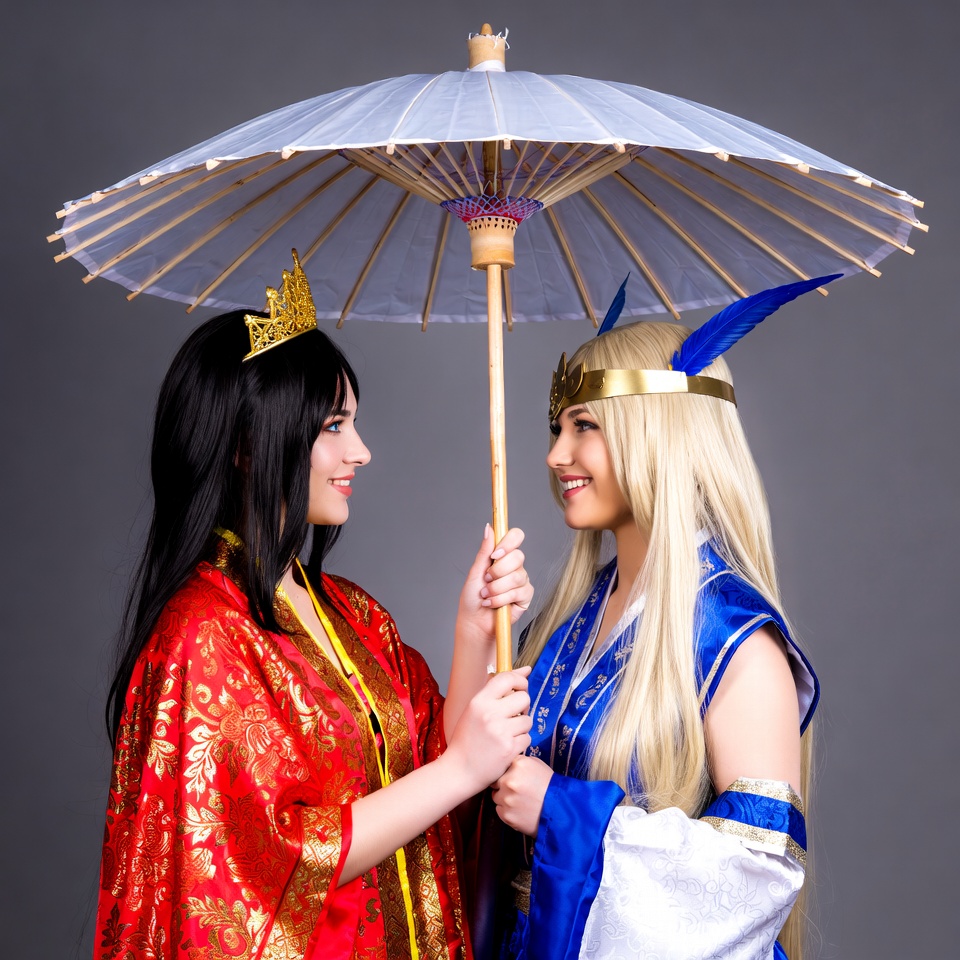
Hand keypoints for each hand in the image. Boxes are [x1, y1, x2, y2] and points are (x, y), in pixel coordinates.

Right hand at [444, 667, 532, 793]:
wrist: (459, 770)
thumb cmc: (467, 739)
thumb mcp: (475, 710)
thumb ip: (497, 691)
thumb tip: (526, 669)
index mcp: (479, 701)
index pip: (507, 678)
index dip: (519, 680)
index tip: (521, 687)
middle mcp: (489, 714)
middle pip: (524, 697)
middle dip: (523, 707)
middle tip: (514, 715)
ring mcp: (500, 732)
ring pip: (528, 720)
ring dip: (522, 727)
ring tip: (508, 733)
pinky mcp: (509, 749)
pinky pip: (528, 738)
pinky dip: (521, 742)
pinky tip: (508, 746)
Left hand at [457, 525, 533, 646]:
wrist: (475, 621)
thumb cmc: (472, 598)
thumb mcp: (476, 572)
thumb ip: (485, 551)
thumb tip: (489, 528)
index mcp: (502, 556)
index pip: (516, 537)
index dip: (508, 542)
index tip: (495, 554)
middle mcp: (514, 566)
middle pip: (518, 556)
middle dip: (498, 571)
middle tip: (486, 580)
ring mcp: (521, 581)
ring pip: (517, 577)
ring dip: (496, 588)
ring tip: (486, 595)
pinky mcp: (526, 596)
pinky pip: (518, 592)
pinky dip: (501, 599)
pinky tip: (493, 604)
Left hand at [492, 755, 553, 836]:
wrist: (559, 810)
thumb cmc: (549, 786)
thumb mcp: (537, 764)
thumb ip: (519, 762)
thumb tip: (506, 763)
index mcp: (517, 764)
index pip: (502, 766)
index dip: (507, 773)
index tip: (514, 778)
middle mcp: (509, 780)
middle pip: (496, 782)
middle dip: (503, 786)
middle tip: (517, 791)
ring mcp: (506, 799)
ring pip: (496, 797)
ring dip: (505, 799)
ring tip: (520, 801)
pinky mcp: (506, 815)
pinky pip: (499, 810)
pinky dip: (507, 811)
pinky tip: (520, 810)